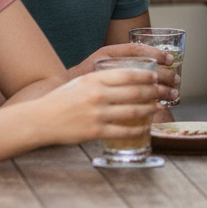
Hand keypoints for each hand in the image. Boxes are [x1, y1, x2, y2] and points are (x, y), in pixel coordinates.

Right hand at [29, 67, 159, 146]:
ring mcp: (97, 114)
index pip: (129, 75)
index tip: (156, 77)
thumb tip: (129, 78)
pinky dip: (137, 129)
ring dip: (150, 110)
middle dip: (155, 92)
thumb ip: (104, 79)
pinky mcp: (95, 132)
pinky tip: (144, 127)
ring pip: (132, 111)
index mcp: (96, 79)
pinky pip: (122, 131)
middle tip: (166, 92)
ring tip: (159, 107)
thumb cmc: (63, 99)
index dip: (147, 76)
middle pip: (135, 92)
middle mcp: (98, 95)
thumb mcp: (83, 81)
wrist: (40, 119)